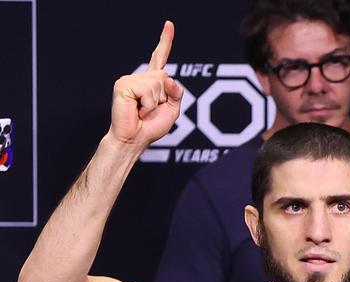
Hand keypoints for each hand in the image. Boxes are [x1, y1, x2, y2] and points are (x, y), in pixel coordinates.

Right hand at [109, 21, 182, 147]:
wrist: (135, 138)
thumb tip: (168, 78)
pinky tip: (138, 109)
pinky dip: (147, 104)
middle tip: (150, 110)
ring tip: (143, 110)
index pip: (160, 57)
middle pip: (165, 76)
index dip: (165, 40)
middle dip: (164, 97)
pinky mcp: (123, 84)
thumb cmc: (151, 126)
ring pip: (157, 83)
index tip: (169, 24)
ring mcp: (130, 79)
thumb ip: (177, 93)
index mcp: (153, 81)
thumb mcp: (172, 109)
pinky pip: (147, 90)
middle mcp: (141, 77)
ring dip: (155, 102)